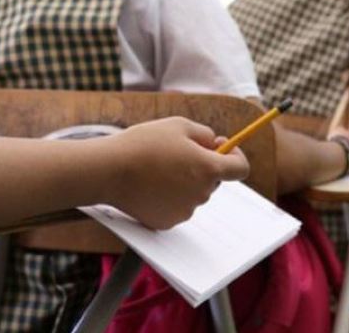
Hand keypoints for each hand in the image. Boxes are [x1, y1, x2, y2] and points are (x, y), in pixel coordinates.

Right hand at [104, 117, 249, 229]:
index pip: (241, 169)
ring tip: (159, 168)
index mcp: (209, 169)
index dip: (236, 156)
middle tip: (181, 152)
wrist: (107, 170)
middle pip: (214, 180)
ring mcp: (185, 210)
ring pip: (194, 193)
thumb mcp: (180, 126)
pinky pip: (177, 206)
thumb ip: (205, 134)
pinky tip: (151, 185)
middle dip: (204, 165)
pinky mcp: (167, 222)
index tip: (225, 148)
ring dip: (185, 181)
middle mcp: (202, 193)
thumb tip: (215, 144)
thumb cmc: (143, 144)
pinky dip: (170, 197)